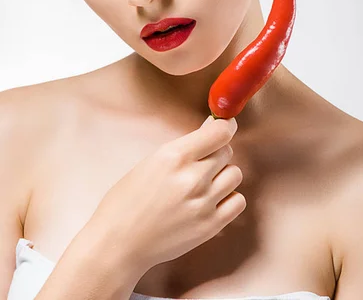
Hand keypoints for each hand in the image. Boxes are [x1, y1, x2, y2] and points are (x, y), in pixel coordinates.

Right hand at [90, 115, 244, 273]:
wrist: (118, 243)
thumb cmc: (128, 200)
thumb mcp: (152, 162)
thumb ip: (186, 146)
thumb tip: (212, 126)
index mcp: (174, 156)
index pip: (220, 132)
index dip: (225, 126)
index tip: (225, 126)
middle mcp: (192, 178)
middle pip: (227, 151)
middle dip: (217, 152)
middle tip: (201, 162)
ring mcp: (203, 203)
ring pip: (235, 174)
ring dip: (223, 175)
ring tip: (204, 183)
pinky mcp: (210, 226)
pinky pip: (238, 201)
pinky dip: (229, 198)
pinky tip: (212, 200)